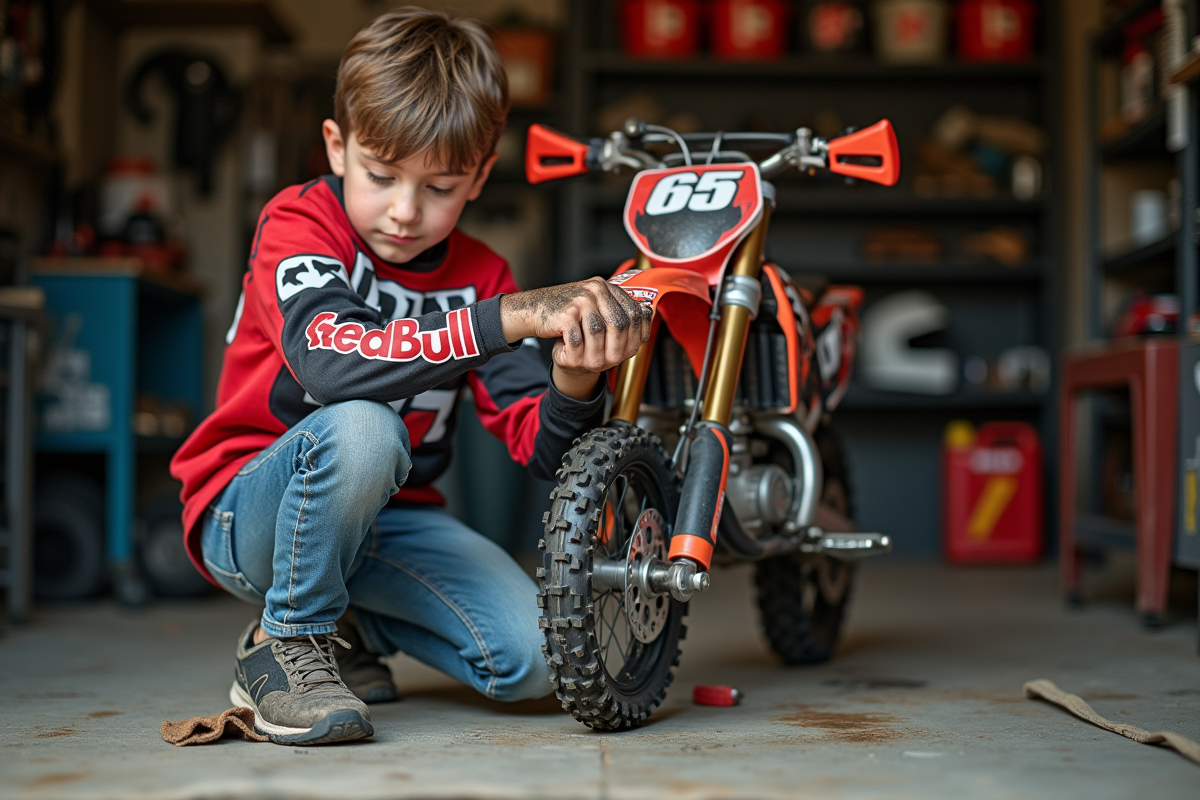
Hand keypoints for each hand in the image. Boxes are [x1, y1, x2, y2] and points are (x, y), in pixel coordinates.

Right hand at [501, 277, 653, 375]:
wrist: (535, 309)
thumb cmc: (567, 314)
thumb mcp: (595, 308)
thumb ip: (618, 312)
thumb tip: (648, 313)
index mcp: (607, 288)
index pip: (634, 312)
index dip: (639, 333)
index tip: (631, 349)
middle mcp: (597, 290)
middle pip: (620, 324)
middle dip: (616, 348)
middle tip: (608, 361)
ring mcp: (581, 299)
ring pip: (599, 333)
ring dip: (594, 353)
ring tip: (588, 361)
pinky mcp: (566, 312)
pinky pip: (578, 339)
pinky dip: (575, 352)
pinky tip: (571, 355)